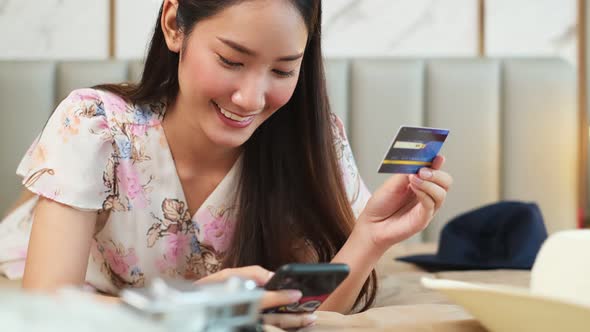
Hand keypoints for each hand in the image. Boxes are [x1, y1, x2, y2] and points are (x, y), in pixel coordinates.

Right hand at [195, 265, 316, 328]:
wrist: (201, 304)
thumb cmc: (215, 288)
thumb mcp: (229, 275)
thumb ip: (252, 273)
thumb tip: (273, 276)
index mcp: (241, 298)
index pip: (264, 299)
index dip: (281, 297)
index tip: (297, 294)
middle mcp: (247, 313)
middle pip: (274, 319)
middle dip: (294, 318)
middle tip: (311, 314)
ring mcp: (250, 323)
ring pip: (275, 326)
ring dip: (293, 324)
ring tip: (309, 319)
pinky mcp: (251, 325)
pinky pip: (270, 328)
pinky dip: (284, 327)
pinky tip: (296, 324)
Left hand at [356, 155, 451, 252]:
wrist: (371, 224)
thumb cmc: (381, 204)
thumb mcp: (392, 183)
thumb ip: (407, 172)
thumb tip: (420, 161)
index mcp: (420, 183)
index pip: (436, 170)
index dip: (438, 162)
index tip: (437, 155)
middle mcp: (427, 194)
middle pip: (446, 182)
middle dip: (437, 173)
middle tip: (422, 170)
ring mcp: (427, 207)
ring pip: (441, 193)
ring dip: (429, 183)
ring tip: (413, 178)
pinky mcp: (423, 219)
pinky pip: (431, 205)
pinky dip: (424, 194)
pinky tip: (414, 188)